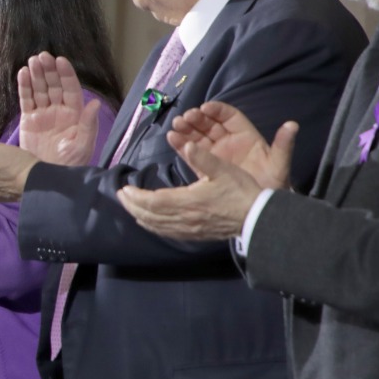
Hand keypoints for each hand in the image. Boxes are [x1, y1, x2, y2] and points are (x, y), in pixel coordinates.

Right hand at [18, 53, 101, 164]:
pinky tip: (22, 73)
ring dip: (36, 75)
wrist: (49, 177)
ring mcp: (43, 114)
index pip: (70, 89)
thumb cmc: (71, 163)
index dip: (66, 74)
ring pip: (40, 90)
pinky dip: (24, 87)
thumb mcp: (82, 145)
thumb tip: (95, 103)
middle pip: (54, 86)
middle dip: (49, 70)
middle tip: (42, 56)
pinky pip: (26, 100)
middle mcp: (59, 110)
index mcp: (74, 113)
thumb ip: (88, 124)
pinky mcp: (29, 120)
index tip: (60, 60)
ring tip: (32, 61)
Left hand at [115, 138, 266, 240]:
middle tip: (120, 196)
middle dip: (132, 206)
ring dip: (140, 216)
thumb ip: (203, 157)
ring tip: (130, 206)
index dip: (136, 197)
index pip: (154, 201)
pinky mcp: (195, 234)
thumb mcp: (224, 169)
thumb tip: (188, 143)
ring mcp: (189, 229)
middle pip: (150, 215)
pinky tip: (149, 222)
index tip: (124, 189)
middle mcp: (185, 218)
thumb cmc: (241, 191)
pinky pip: (167, 233)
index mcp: (189, 201)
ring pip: (157, 225)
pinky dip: (153, 226)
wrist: (258, 218)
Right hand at [167, 102, 294, 190]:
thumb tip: (293, 125)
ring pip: (198, 136)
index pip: (229, 117)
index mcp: (245, 137)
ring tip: (176, 126)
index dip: (217, 110)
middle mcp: (229, 142)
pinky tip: (172, 138)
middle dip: (197, 118)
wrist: (261, 208)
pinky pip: (192, 153)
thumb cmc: (273, 183)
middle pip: (210, 124)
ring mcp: (216, 154)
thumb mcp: (279, 164)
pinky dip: (182, 145)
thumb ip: (284, 145)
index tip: (205, 108)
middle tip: (186, 117)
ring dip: (187, 129)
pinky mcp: (206, 168)